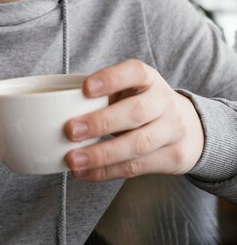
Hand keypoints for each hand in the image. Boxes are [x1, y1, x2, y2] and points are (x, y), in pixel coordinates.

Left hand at [65, 59, 203, 180]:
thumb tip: (56, 108)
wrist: (188, 127)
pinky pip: (136, 167)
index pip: (134, 72)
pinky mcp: (172, 157)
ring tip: (73, 160)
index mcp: (149, 78)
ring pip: (137, 144)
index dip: (111, 79)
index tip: (85, 88)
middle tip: (70, 130)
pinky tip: (85, 172)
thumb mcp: (129, 88)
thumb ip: (103, 94)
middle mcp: (164, 101)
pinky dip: (107, 171)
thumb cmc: (142, 103)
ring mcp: (172, 130)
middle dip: (101, 123)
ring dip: (101, 154)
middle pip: (136, 112)